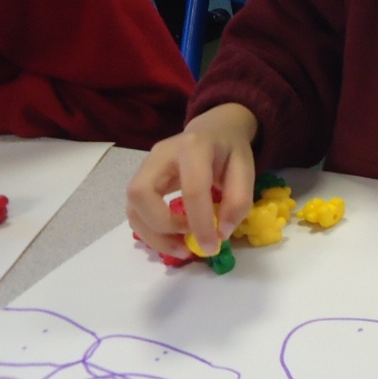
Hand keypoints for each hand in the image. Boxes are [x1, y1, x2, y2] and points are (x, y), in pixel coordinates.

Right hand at [125, 103, 257, 257]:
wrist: (213, 129)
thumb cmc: (229, 149)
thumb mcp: (245, 167)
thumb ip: (239, 199)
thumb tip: (221, 233)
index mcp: (193, 146)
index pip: (191, 188)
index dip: (200, 223)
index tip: (212, 247)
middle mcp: (160, 153)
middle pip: (142, 193)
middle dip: (163, 227)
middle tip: (189, 242)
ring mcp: (146, 166)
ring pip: (132, 206)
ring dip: (153, 235)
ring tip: (181, 249)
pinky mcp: (141, 180)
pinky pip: (134, 211)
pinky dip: (150, 232)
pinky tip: (172, 239)